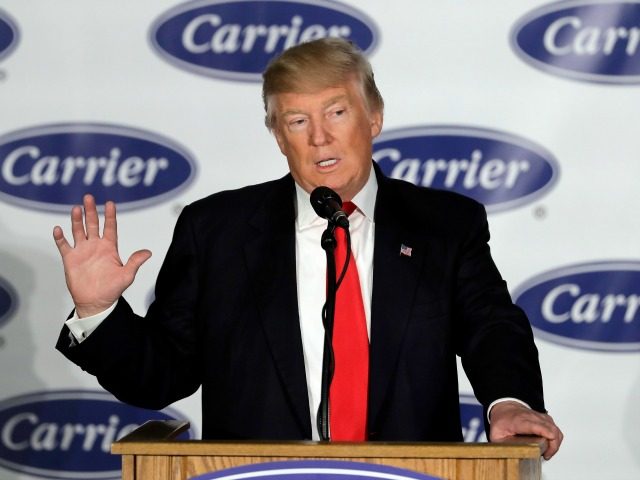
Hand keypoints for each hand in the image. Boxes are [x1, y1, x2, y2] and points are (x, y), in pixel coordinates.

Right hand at [53, 194, 151, 317]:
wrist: (96, 302)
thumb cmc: (112, 290)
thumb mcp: (127, 275)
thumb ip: (135, 262)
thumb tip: (148, 252)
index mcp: (109, 248)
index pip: (110, 227)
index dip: (110, 215)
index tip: (110, 203)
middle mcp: (95, 246)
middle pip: (92, 224)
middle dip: (91, 211)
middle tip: (88, 197)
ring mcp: (82, 251)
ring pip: (78, 231)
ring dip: (76, 220)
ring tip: (76, 208)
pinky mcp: (70, 259)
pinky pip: (64, 245)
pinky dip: (60, 237)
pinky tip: (58, 229)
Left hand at [489, 400, 563, 459]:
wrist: (504, 408)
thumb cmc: (501, 421)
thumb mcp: (496, 434)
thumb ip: (501, 445)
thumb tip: (507, 455)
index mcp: (519, 421)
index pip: (536, 425)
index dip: (545, 432)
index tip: (549, 442)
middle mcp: (531, 417)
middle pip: (550, 428)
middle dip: (552, 444)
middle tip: (546, 454)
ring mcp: (539, 417)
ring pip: (555, 428)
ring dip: (555, 442)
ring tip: (547, 452)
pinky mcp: (545, 419)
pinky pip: (555, 429)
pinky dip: (556, 438)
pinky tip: (549, 445)